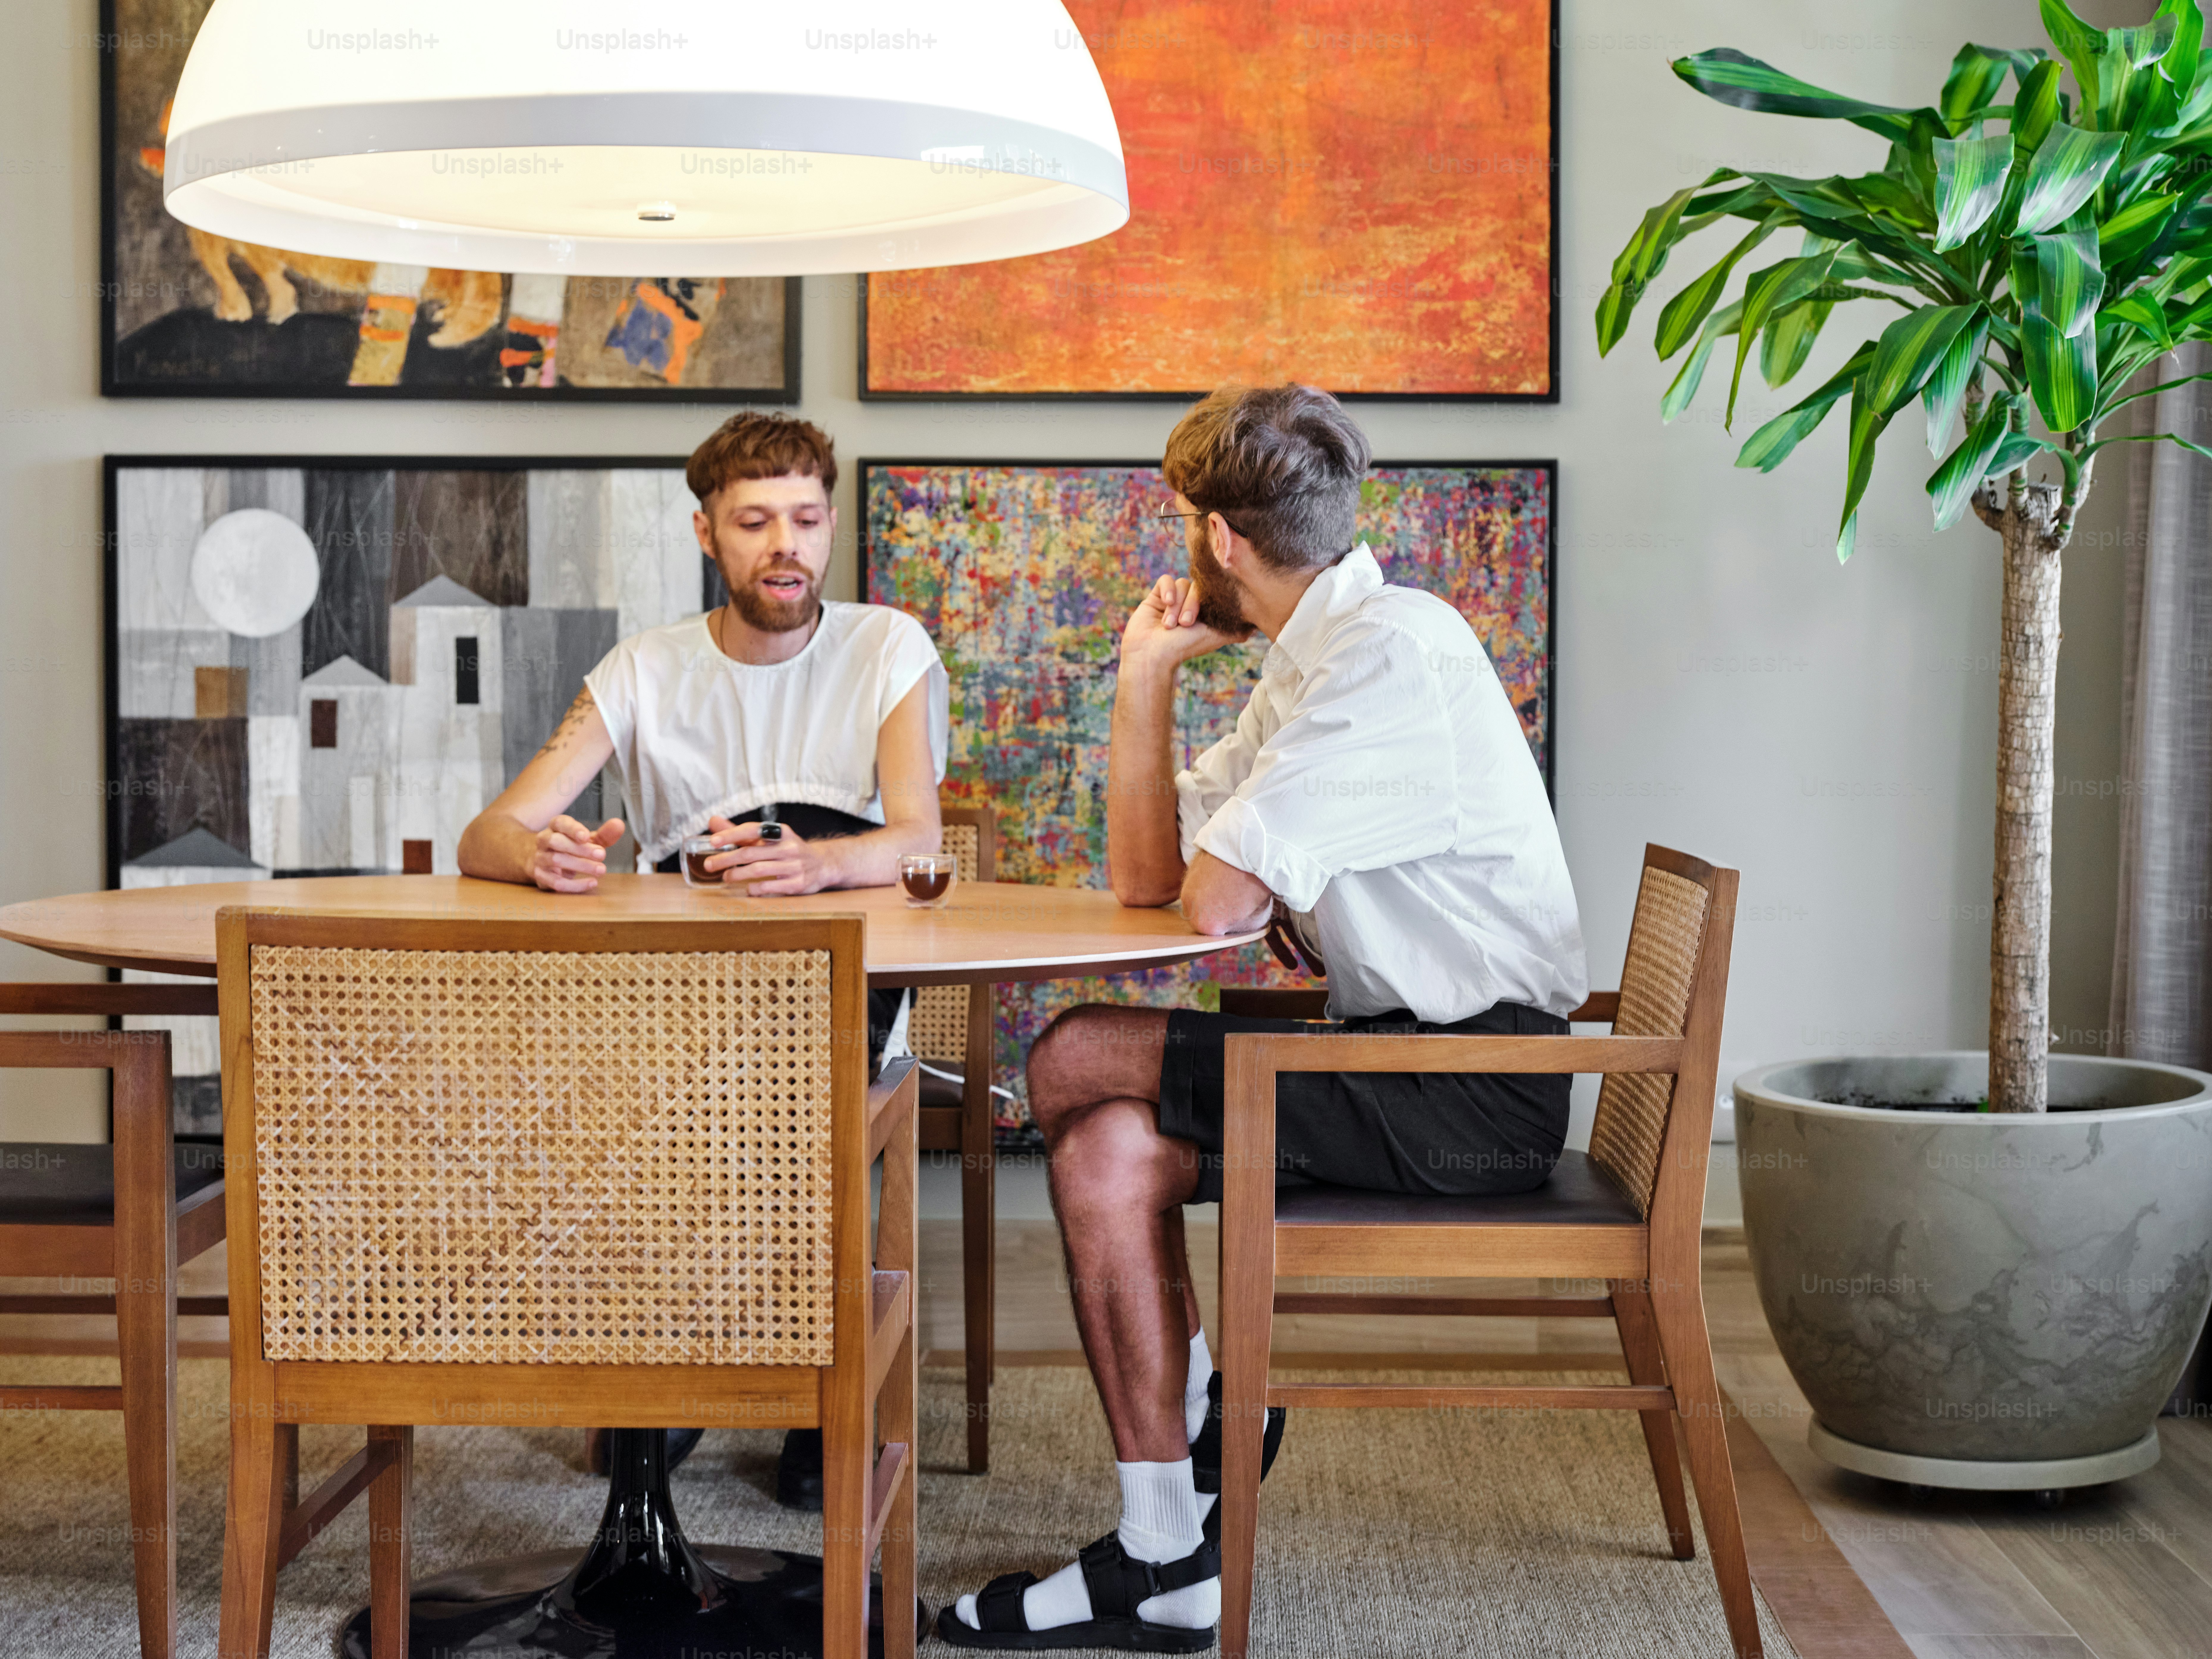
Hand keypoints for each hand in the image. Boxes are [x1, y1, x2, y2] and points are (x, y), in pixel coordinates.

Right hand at [531, 815, 623, 892]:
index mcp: (555, 827)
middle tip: (602, 854)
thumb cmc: (570, 848)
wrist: (545, 864)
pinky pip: (556, 882)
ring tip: (601, 870)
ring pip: (556, 860)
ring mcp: (539, 858)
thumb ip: (603, 834)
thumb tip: (619, 824)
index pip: (559, 823)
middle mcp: (544, 840)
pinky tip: (592, 883)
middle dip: (580, 849)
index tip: (586, 836)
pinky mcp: (540, 876)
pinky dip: (575, 885)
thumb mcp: (586, 840)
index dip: (572, 829)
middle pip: (556, 841)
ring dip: (580, 865)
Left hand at [700, 817, 836, 896]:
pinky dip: (754, 889)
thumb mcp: (768, 838)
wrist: (823, 865)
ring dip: (737, 874)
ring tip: (725, 877)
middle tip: (709, 865)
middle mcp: (788, 847)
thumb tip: (712, 822)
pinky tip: (747, 888)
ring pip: (758, 870)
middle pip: (750, 852)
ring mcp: (794, 866)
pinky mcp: (797, 884)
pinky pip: (769, 887)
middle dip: (726, 859)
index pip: (752, 829)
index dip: (731, 835)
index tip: (713, 841)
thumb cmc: (788, 850)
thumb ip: (740, 833)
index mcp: (780, 832)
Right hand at [1120, 573, 1246, 667]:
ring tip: (1169, 625)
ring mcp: (1173, 599)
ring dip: (1177, 605)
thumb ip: (1235, 630)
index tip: (1203, 619)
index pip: (1214, 593)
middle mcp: (1190, 605)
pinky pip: (1166, 580)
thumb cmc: (1183, 648)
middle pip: (1198, 587)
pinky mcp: (1157, 595)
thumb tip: (1255, 626)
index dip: (1210, 601)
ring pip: (1182, 585)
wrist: (1152, 655)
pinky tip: (1165, 603)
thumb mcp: (1215, 637)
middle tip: (1185, 625)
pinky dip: (1168, 590)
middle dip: (1192, 605)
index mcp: (1205, 613)